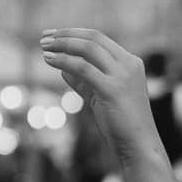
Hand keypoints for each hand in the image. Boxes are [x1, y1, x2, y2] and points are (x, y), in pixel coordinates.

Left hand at [38, 29, 156, 160]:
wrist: (139, 147)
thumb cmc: (121, 124)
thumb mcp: (101, 97)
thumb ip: (85, 82)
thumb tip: (63, 69)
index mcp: (130, 62)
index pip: (100, 39)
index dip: (74, 34)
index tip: (54, 36)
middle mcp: (129, 64)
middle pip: (93, 39)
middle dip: (66, 35)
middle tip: (43, 38)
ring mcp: (122, 76)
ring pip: (88, 49)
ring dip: (62, 45)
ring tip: (43, 47)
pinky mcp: (112, 89)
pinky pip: (83, 68)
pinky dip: (64, 61)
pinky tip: (49, 61)